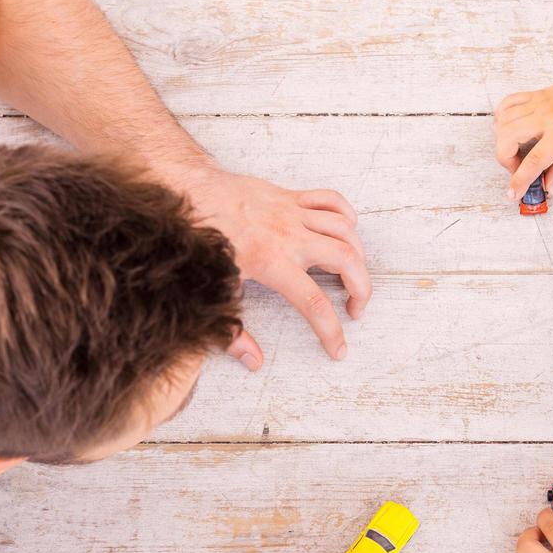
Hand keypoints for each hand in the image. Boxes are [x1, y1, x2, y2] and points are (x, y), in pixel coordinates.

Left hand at [176, 167, 369, 366]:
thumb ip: (233, 330)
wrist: (191, 193)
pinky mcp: (292, 197)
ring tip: (352, 275)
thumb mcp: (216, 289)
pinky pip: (331, 200)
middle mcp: (290, 236)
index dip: (331, 330)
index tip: (338, 348)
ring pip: (345, 229)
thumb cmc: (203, 239)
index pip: (314, 302)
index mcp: (272, 262)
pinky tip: (346, 232)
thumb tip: (252, 359)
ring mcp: (293, 214)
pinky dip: (346, 215)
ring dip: (358, 255)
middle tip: (355, 307)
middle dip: (361, 288)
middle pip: (345, 260)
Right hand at [493, 71, 552, 200]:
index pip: (533, 161)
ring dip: (502, 140)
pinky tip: (509, 128)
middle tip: (518, 167)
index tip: (513, 193)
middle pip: (508, 138)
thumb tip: (549, 187)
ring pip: (503, 120)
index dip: (519, 180)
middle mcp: (546, 116)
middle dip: (505, 159)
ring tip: (516, 149)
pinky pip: (508, 103)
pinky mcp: (537, 94)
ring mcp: (539, 102)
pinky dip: (501, 117)